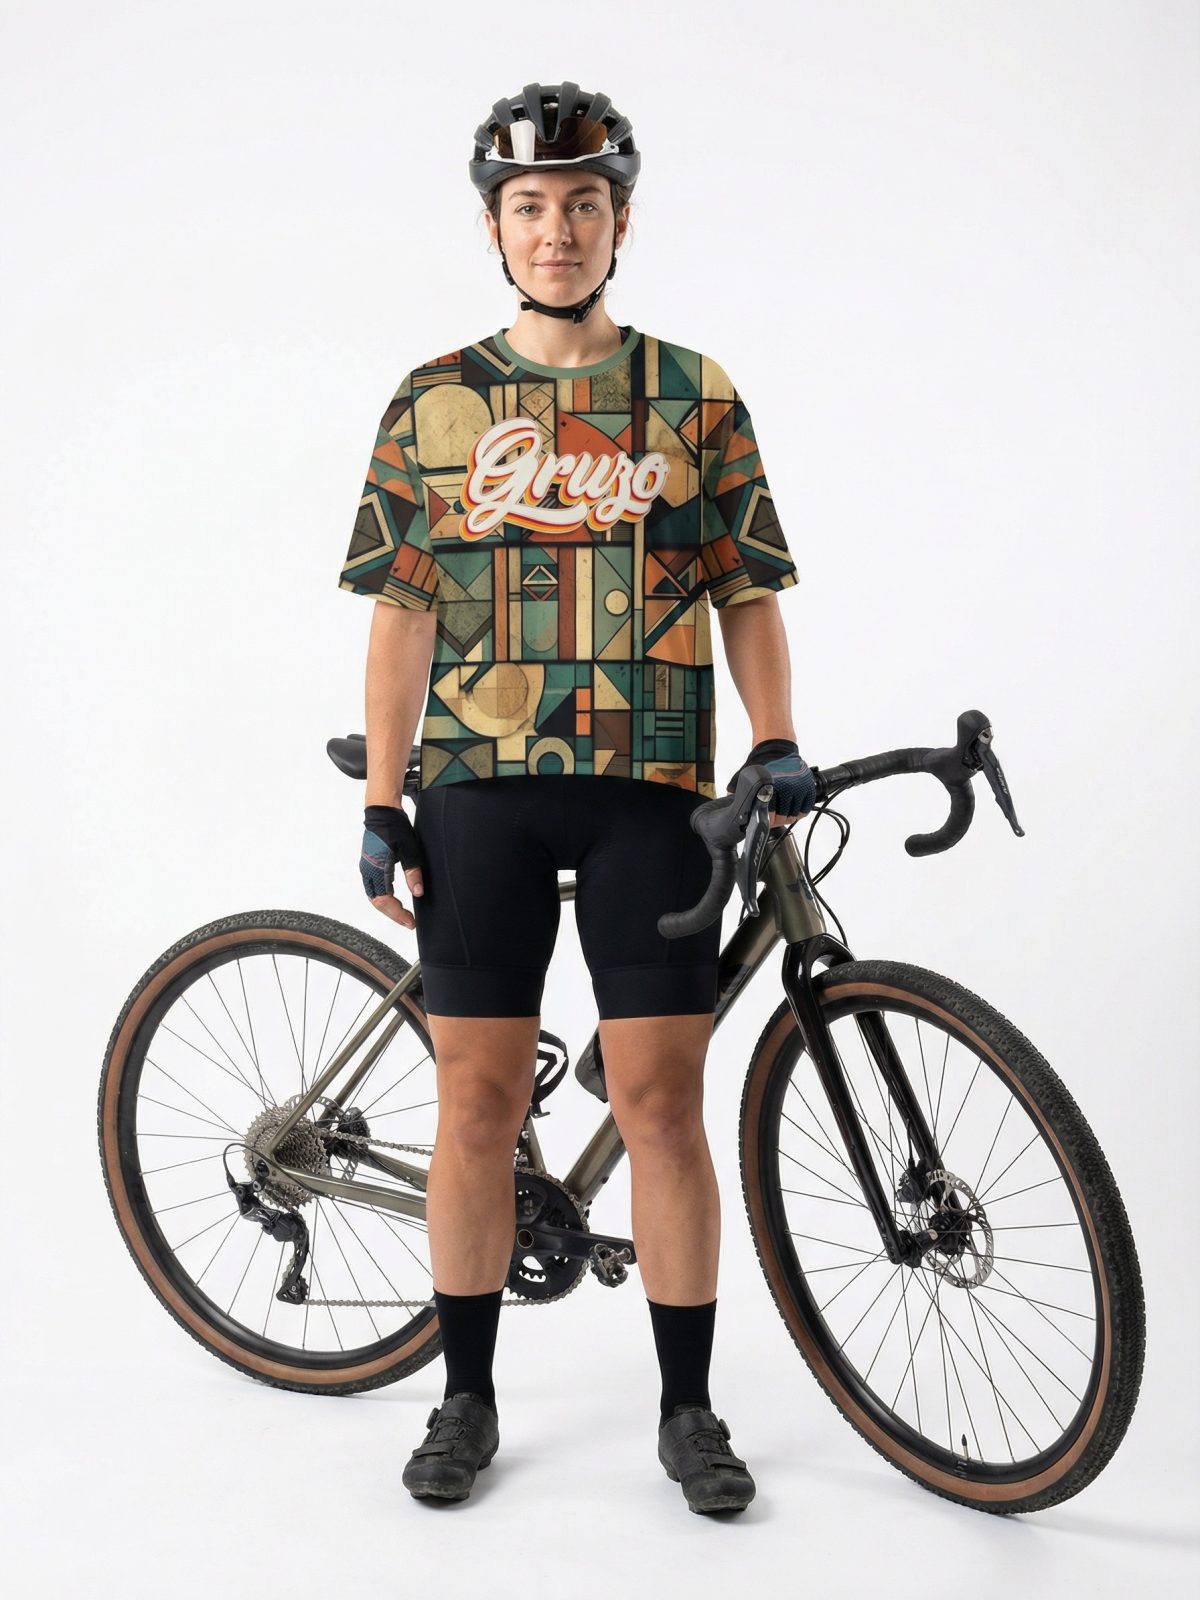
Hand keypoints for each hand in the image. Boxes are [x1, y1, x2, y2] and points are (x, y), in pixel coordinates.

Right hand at [360, 805, 424, 927]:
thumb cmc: (395, 827)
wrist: (381, 810)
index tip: (411, 922)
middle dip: (393, 914)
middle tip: (409, 922)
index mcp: (377, 869)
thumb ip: (413, 872)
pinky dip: (384, 897)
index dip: (397, 914)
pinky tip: (395, 900)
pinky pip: (374, 887)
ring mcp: (367, 867)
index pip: (384, 901)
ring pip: (374, 896)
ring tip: (403, 914)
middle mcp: (368, 871)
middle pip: (377, 902)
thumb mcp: (409, 850)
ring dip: (388, 907)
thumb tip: (418, 893)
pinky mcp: (369, 864)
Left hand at [727, 738, 816, 829]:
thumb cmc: (763, 762)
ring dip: (788, 817)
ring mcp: (799, 787)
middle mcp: (786, 787)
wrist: (777, 747)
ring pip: (795, 814)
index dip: (766, 821)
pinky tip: (794, 810)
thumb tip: (731, 808)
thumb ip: (737, 792)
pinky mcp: (808, 786)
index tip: (764, 820)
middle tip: (773, 819)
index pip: (769, 815)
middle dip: (777, 820)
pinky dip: (801, 812)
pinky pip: (807, 807)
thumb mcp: (745, 776)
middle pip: (783, 817)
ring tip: (782, 814)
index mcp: (769, 787)